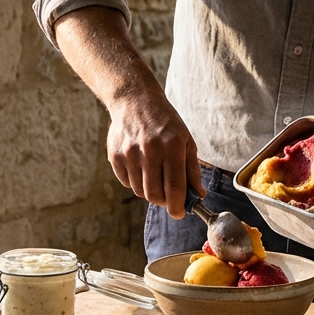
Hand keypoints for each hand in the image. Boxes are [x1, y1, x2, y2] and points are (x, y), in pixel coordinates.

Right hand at [107, 92, 203, 218]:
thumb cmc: (165, 123)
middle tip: (168, 197)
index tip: (179, 213)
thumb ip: (192, 170)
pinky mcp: (115, 156)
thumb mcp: (186, 141)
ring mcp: (130, 154)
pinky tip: (140, 165)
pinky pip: (127, 183)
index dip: (177, 206)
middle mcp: (149, 150)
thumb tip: (198, 195)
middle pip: (154, 195)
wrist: (135, 101)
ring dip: (149, 190)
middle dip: (163, 202)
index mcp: (172, 146)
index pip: (174, 187)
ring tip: (154, 172)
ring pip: (140, 191)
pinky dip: (135, 181)